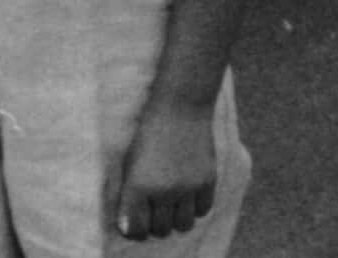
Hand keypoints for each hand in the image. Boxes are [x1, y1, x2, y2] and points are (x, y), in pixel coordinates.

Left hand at [113, 100, 217, 240]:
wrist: (181, 107)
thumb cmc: (149, 135)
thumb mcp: (131, 166)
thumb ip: (129, 198)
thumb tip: (131, 228)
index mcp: (138, 188)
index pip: (136, 230)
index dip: (136, 230)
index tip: (138, 222)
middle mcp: (163, 191)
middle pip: (160, 230)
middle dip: (156, 224)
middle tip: (156, 211)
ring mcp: (188, 186)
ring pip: (183, 225)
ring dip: (177, 219)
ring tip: (174, 207)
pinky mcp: (208, 179)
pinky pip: (203, 210)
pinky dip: (196, 208)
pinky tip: (190, 197)